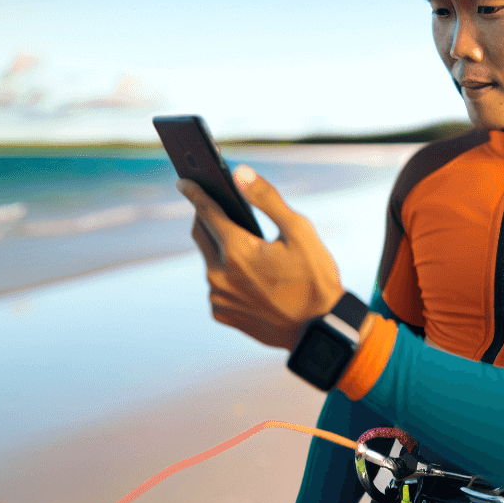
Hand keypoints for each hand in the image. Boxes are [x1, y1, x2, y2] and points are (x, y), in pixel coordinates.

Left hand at [179, 166, 341, 350]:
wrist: (319, 330)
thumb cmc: (315, 277)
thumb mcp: (299, 231)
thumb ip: (267, 199)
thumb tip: (240, 173)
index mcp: (237, 250)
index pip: (206, 211)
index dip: (194, 193)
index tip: (183, 182)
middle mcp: (219, 274)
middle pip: (201, 234)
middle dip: (206, 217)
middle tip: (218, 207)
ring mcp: (218, 296)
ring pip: (209, 260)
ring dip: (221, 248)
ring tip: (244, 245)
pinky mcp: (221, 313)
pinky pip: (216, 285)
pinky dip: (227, 274)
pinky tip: (249, 276)